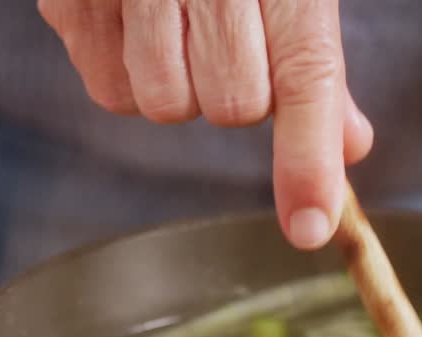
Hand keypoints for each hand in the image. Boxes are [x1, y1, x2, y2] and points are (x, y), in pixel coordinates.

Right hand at [39, 0, 372, 248]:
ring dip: (179, 88)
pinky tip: (132, 26)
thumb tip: (351, 148)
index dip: (305, 157)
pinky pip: (108, 93)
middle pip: (232, 105)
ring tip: (177, 28)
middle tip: (229, 40)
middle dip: (238, 93)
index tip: (308, 228)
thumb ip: (313, 61)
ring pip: (166, 107)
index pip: (304, 73)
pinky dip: (126, 78)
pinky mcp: (70, 0)